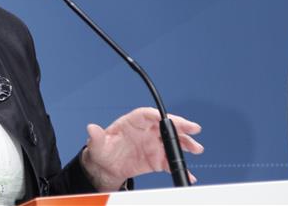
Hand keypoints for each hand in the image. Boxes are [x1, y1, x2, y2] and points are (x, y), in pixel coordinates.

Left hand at [80, 107, 203, 191]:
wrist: (106, 167)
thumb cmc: (102, 150)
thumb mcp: (97, 144)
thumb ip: (96, 137)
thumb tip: (91, 128)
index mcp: (132, 122)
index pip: (147, 115)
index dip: (159, 115)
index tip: (169, 119)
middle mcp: (145, 131)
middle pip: (164, 126)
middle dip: (179, 127)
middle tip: (193, 130)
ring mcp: (152, 145)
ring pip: (171, 142)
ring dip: (184, 144)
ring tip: (196, 149)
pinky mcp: (156, 159)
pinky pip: (169, 161)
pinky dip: (179, 167)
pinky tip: (189, 173)